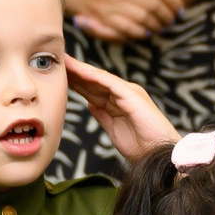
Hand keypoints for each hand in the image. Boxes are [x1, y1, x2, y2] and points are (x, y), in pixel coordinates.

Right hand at [53, 0, 182, 40]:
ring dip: (154, 25)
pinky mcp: (99, 16)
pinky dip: (137, 32)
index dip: (173, 0)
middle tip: (174, 21)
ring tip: (162, 27)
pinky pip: (123, 28)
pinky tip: (144, 32)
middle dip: (166, 15)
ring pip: (140, 18)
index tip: (180, 8)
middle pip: (152, 5)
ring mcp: (108, 2)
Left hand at [65, 57, 180, 162]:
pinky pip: (111, 83)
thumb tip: (89, 104)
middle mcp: (123, 94)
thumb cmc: (141, 146)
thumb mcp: (113, 130)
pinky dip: (95, 76)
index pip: (92, 89)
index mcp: (118, 102)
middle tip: (55, 60)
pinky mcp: (133, 95)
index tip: (57, 74)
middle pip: (94, 80)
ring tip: (64, 61)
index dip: (75, 81)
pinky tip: (81, 71)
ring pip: (100, 78)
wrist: (159, 155)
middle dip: (75, 71)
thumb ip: (102, 115)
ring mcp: (128, 93)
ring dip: (81, 69)